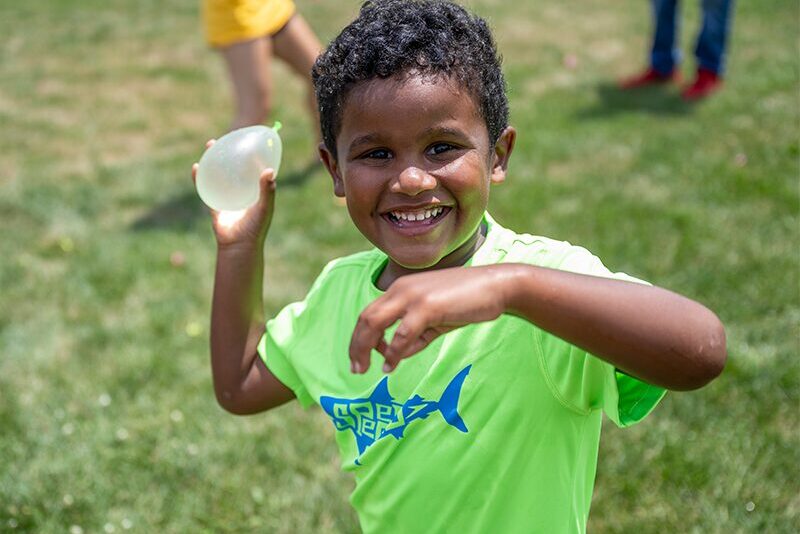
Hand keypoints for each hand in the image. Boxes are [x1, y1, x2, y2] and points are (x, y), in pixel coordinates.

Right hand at [191, 139, 275, 248]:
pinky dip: (199, 177)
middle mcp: (241, 191)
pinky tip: (196, 166)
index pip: (253, 169)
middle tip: (226, 137)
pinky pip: (205, 187)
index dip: (251, 155)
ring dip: (213, 159)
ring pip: (218, 173)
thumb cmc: (255, 228)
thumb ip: (267, 191)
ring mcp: (227, 196)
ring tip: (210, 145)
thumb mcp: (264, 208)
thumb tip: (269, 171)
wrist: (239, 246)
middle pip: (234, 167)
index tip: (249, 140)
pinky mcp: (214, 204)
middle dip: (229, 151)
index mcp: (254, 191)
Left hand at [349, 265, 514, 373]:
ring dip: (365, 348)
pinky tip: (390, 365)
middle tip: (355, 368)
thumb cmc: (466, 302)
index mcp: (401, 288)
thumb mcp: (435, 320)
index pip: (370, 313)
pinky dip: (392, 352)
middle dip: (356, 345)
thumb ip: (415, 336)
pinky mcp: (427, 306)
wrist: (495, 286)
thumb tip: (395, 356)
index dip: (359, 336)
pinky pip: (401, 334)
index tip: (359, 357)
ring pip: (376, 323)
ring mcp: (413, 296)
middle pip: (366, 318)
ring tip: (364, 369)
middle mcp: (401, 289)